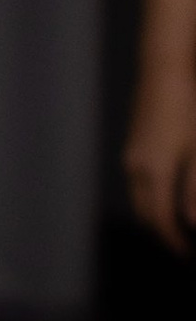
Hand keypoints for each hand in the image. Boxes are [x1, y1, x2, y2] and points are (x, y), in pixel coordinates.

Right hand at [127, 69, 195, 252]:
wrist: (166, 67)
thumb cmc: (188, 107)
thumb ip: (193, 189)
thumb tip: (190, 221)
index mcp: (153, 172)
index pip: (159, 219)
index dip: (172, 239)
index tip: (184, 253)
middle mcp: (136, 166)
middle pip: (144, 211)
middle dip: (161, 230)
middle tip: (180, 242)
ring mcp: (132, 152)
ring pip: (139, 195)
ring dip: (154, 211)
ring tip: (174, 218)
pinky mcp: (135, 140)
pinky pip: (138, 178)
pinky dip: (150, 193)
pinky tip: (167, 188)